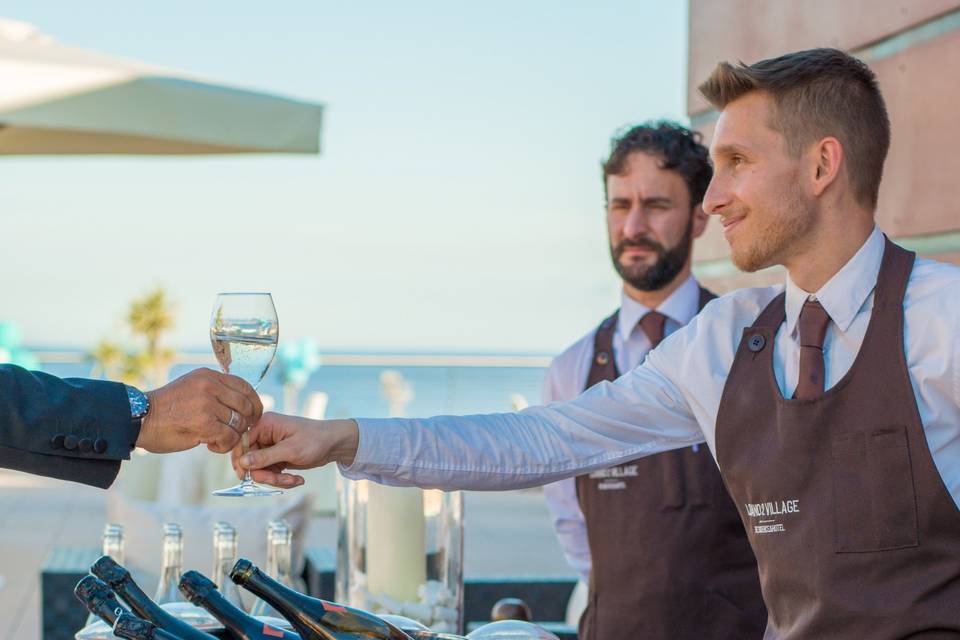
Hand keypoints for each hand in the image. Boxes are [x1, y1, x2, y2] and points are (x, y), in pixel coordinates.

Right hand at [135, 368, 262, 453]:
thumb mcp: (192, 388)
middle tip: (233, 432)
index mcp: (208, 376)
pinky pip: (228, 437)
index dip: (254, 403)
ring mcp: (207, 403)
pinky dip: (223, 446)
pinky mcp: (203, 423)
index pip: (245, 387)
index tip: (252, 416)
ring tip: (216, 440)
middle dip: (245, 423)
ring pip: (238, 423)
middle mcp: (210, 385)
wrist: (138, 419)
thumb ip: (215, 391)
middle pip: (246, 406)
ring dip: (231, 436)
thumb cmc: (166, 409)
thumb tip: (242, 405)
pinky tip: (209, 445)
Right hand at [232, 413, 358, 487]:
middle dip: (265, 475)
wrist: (335, 444)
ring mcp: (270, 448)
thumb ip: (265, 457)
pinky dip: (282, 480)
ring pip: (260, 470)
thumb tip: (242, 462)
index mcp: (265, 425)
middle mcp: (265, 435)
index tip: (246, 476)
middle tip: (279, 481)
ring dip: (276, 480)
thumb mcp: (290, 450)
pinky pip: (271, 473)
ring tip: (294, 480)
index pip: (242, 443)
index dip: (241, 461)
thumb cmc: (315, 440)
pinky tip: (297, 479)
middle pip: (250, 460)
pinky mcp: (277, 458)